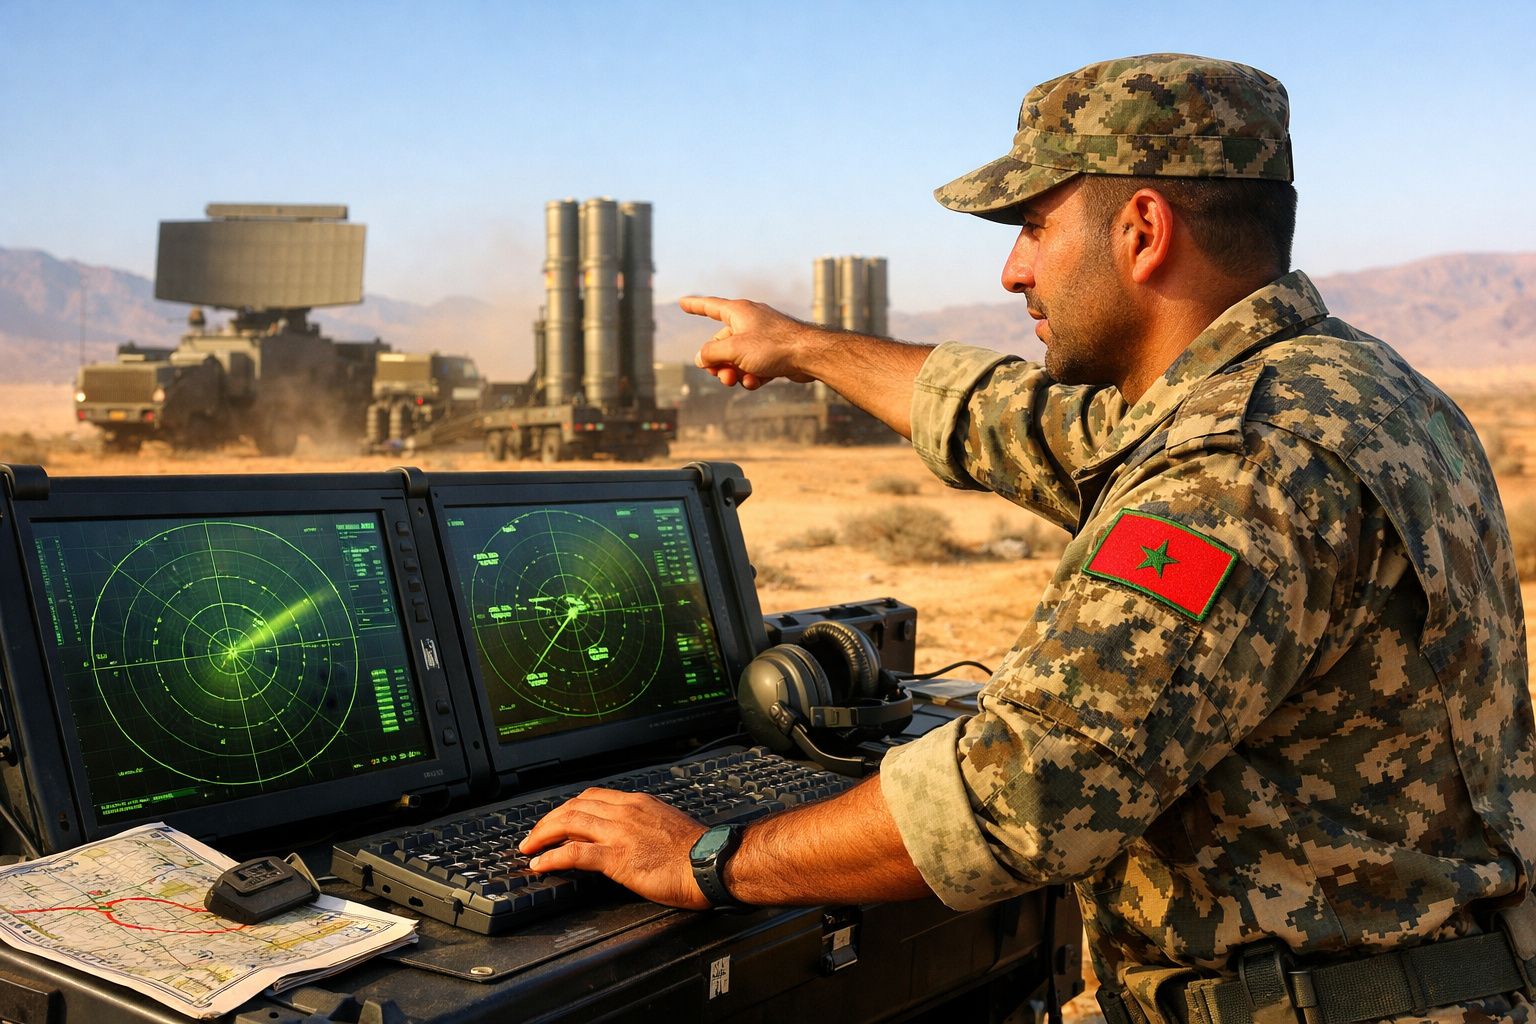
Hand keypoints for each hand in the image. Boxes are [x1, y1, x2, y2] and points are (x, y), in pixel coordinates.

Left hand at [518, 789, 712, 909]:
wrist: (711, 864)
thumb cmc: (696, 852)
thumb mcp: (665, 824)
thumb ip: (642, 824)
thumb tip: (627, 835)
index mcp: (637, 803)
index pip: (592, 796)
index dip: (568, 808)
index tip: (557, 820)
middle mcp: (625, 812)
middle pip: (574, 806)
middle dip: (548, 820)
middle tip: (534, 835)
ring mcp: (619, 833)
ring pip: (569, 823)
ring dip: (542, 835)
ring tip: (529, 848)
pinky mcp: (617, 857)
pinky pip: (575, 853)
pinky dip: (553, 857)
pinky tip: (541, 864)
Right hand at [681, 295, 819, 388]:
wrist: (810, 355)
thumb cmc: (773, 346)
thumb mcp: (734, 349)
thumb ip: (711, 353)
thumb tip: (700, 358)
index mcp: (739, 312)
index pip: (710, 306)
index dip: (694, 305)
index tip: (682, 302)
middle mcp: (750, 321)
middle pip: (721, 342)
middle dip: (717, 362)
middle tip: (720, 376)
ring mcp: (763, 337)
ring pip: (737, 357)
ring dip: (733, 372)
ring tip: (737, 381)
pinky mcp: (774, 353)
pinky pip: (753, 365)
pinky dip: (751, 375)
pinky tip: (754, 382)